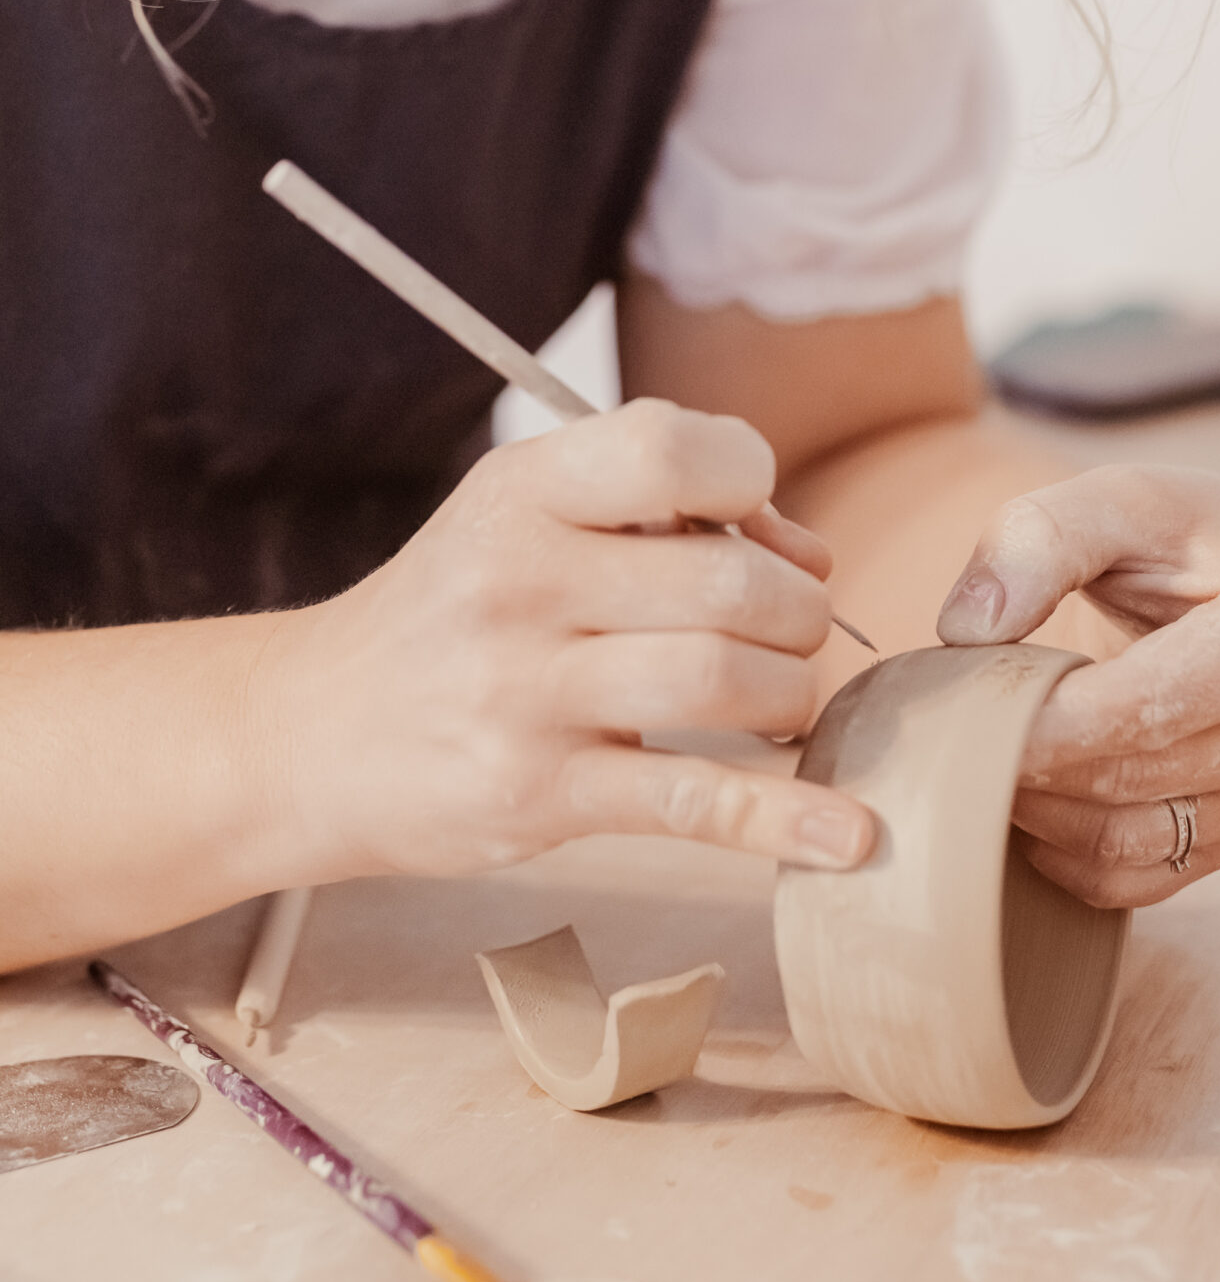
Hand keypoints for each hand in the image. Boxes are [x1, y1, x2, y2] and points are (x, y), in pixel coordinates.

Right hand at [260, 399, 875, 882]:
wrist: (308, 735)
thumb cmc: (452, 615)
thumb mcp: (523, 521)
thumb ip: (661, 512)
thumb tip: (809, 556)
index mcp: (522, 491)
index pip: (675, 448)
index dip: (751, 480)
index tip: (754, 524)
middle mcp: (519, 580)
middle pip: (727, 579)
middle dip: (795, 609)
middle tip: (786, 633)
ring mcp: (524, 694)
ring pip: (723, 678)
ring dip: (790, 694)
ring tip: (778, 703)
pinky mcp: (537, 795)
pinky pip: (690, 800)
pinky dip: (784, 818)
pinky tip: (849, 833)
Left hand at [935, 464, 1219, 907]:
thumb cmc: (1162, 534)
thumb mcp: (1107, 499)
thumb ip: (1037, 541)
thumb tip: (971, 628)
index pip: (1148, 708)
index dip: (1049, 722)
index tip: (970, 711)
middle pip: (1134, 778)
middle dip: (1035, 764)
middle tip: (960, 734)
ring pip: (1131, 840)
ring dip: (1043, 813)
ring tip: (991, 758)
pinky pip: (1137, 879)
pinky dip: (1066, 856)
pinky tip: (1033, 802)